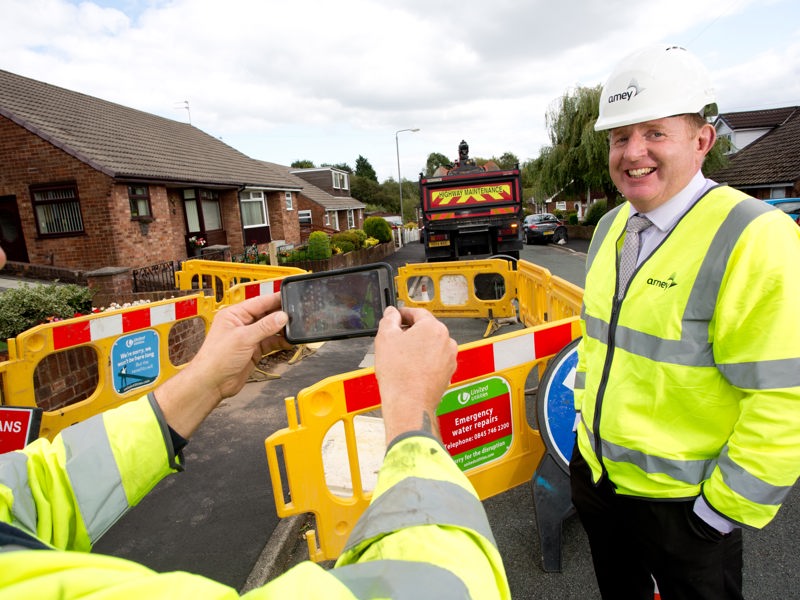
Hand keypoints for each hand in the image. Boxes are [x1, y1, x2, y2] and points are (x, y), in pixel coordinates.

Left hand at [155, 293, 290, 437]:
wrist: (212, 383)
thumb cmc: (216, 359)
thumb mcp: (243, 338)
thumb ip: (265, 327)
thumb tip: (281, 316)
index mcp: (234, 314)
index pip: (259, 302)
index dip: (275, 300)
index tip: (290, 297)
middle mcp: (242, 324)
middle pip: (266, 315)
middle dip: (281, 315)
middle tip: (298, 314)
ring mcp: (249, 338)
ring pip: (270, 329)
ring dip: (282, 330)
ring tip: (296, 328)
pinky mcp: (254, 351)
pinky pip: (270, 342)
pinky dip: (280, 342)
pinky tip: (289, 341)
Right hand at [374, 306, 457, 442]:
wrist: (409, 404)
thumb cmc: (400, 375)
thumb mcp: (385, 338)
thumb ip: (389, 320)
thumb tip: (392, 314)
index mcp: (434, 328)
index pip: (418, 313)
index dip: (403, 314)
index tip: (396, 317)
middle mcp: (447, 341)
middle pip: (426, 329)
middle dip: (411, 332)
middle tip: (395, 339)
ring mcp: (450, 358)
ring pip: (431, 346)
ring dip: (418, 347)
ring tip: (401, 357)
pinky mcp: (448, 373)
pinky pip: (435, 361)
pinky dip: (424, 361)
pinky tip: (411, 368)